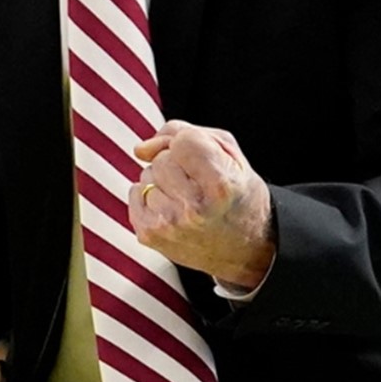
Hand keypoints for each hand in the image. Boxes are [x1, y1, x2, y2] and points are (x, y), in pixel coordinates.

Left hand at [128, 120, 274, 288]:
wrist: (246, 247)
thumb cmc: (236, 191)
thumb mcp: (228, 152)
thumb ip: (183, 133)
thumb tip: (140, 150)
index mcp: (220, 186)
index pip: (183, 140)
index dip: (193, 144)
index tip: (207, 161)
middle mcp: (193, 209)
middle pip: (161, 159)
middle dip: (177, 164)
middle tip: (200, 184)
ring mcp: (168, 225)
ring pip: (146, 175)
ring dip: (163, 181)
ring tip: (188, 198)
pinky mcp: (149, 236)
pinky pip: (134, 192)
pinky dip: (149, 195)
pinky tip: (172, 208)